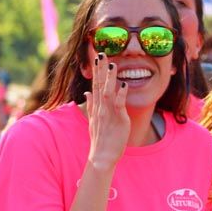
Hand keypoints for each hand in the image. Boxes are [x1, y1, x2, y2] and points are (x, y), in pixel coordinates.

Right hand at [85, 53, 128, 171]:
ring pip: (108, 92)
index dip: (97, 71)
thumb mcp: (92, 120)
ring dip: (110, 78)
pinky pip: (119, 105)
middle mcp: (100, 108)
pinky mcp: (118, 119)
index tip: (98, 57)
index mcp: (96, 107)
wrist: (101, 156)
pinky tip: (124, 84)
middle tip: (102, 54)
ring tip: (112, 65)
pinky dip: (121, 94)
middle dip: (101, 70)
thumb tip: (87, 92)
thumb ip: (90, 105)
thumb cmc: (100, 139)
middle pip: (100, 85)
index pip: (96, 85)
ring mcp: (108, 113)